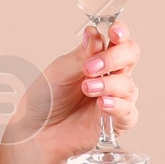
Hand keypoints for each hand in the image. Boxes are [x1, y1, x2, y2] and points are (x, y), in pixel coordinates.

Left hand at [4, 21, 141, 163]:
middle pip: (130, 57)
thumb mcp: (59, 71)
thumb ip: (81, 56)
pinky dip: (117, 105)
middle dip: (114, 57)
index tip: (114, 32)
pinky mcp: (116, 122)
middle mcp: (110, 75)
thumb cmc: (44, 99)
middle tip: (91, 67)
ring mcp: (115, 98)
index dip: (120, 33)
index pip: (118, 40)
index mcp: (96, 58)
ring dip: (109, 84)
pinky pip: (128, 112)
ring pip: (128, 84)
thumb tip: (94, 32)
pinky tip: (102, 103)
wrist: (35, 131)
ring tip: (87, 88)